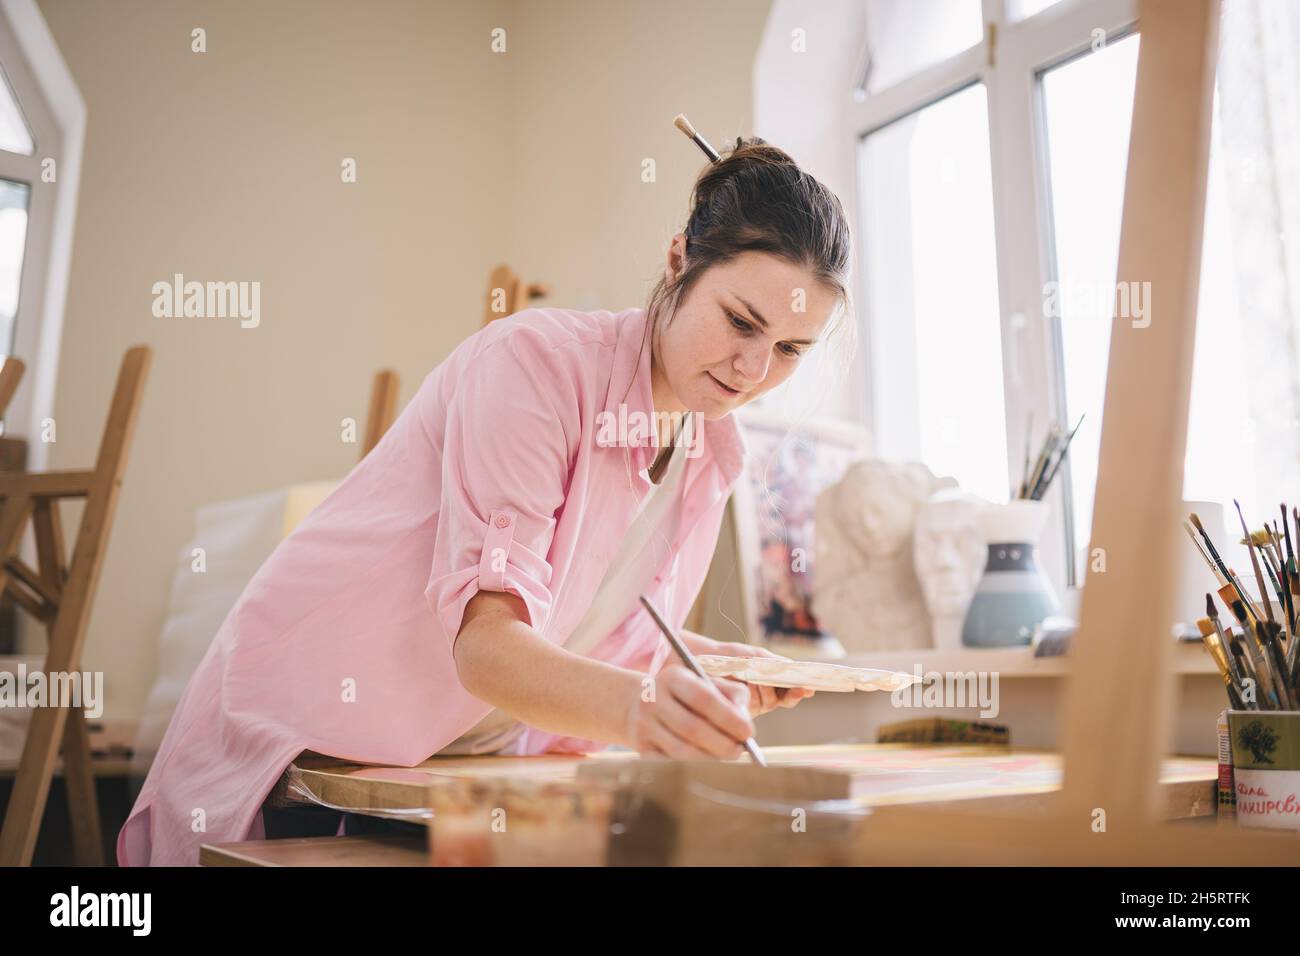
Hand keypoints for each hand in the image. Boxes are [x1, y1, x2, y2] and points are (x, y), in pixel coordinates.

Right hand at [624, 659, 755, 758]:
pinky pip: (671, 762)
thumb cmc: (684, 694)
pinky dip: (693, 764)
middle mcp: (653, 698)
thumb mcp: (705, 683)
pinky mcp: (640, 746)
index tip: (748, 732)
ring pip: (682, 750)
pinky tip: (707, 759)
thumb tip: (744, 718)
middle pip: (692, 728)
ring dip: (710, 757)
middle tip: (740, 750)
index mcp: (672, 677)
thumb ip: (731, 693)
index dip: (728, 717)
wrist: (638, 704)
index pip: (703, 697)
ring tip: (727, 755)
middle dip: (722, 743)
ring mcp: (643, 723)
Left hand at [705, 640, 816, 716]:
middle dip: (794, 693)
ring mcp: (754, 701)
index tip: (810, 686)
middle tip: (802, 689)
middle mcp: (764, 691)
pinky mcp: (743, 710)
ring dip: (779, 694)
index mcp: (769, 677)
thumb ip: (773, 662)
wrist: (702, 661)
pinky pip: (757, 707)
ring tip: (781, 686)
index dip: (800, 686)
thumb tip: (794, 667)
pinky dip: (763, 700)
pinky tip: (764, 692)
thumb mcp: (753, 655)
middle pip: (785, 697)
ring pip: (773, 701)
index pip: (789, 684)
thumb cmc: (728, 655)